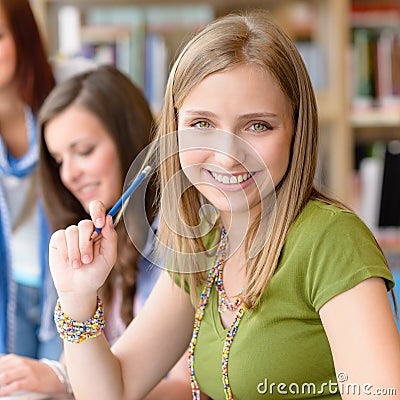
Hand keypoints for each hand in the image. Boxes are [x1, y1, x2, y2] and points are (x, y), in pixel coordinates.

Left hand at [0, 354, 65, 396]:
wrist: (54, 375)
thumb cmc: (34, 372)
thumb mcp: (19, 366)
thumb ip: (5, 367)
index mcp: (13, 359)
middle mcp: (19, 362)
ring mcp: (26, 371)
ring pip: (4, 376)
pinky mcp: (32, 381)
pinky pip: (16, 385)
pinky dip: (6, 390)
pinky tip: (2, 393)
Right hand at [49, 201, 116, 316]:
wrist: (78, 287)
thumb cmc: (96, 272)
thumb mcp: (109, 257)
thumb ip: (110, 237)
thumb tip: (108, 218)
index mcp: (100, 231)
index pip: (98, 209)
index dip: (98, 211)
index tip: (99, 223)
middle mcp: (85, 230)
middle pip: (85, 224)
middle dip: (86, 244)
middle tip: (87, 260)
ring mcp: (71, 234)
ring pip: (72, 231)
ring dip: (75, 252)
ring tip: (77, 265)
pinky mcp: (58, 240)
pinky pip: (60, 237)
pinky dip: (65, 251)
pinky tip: (68, 261)